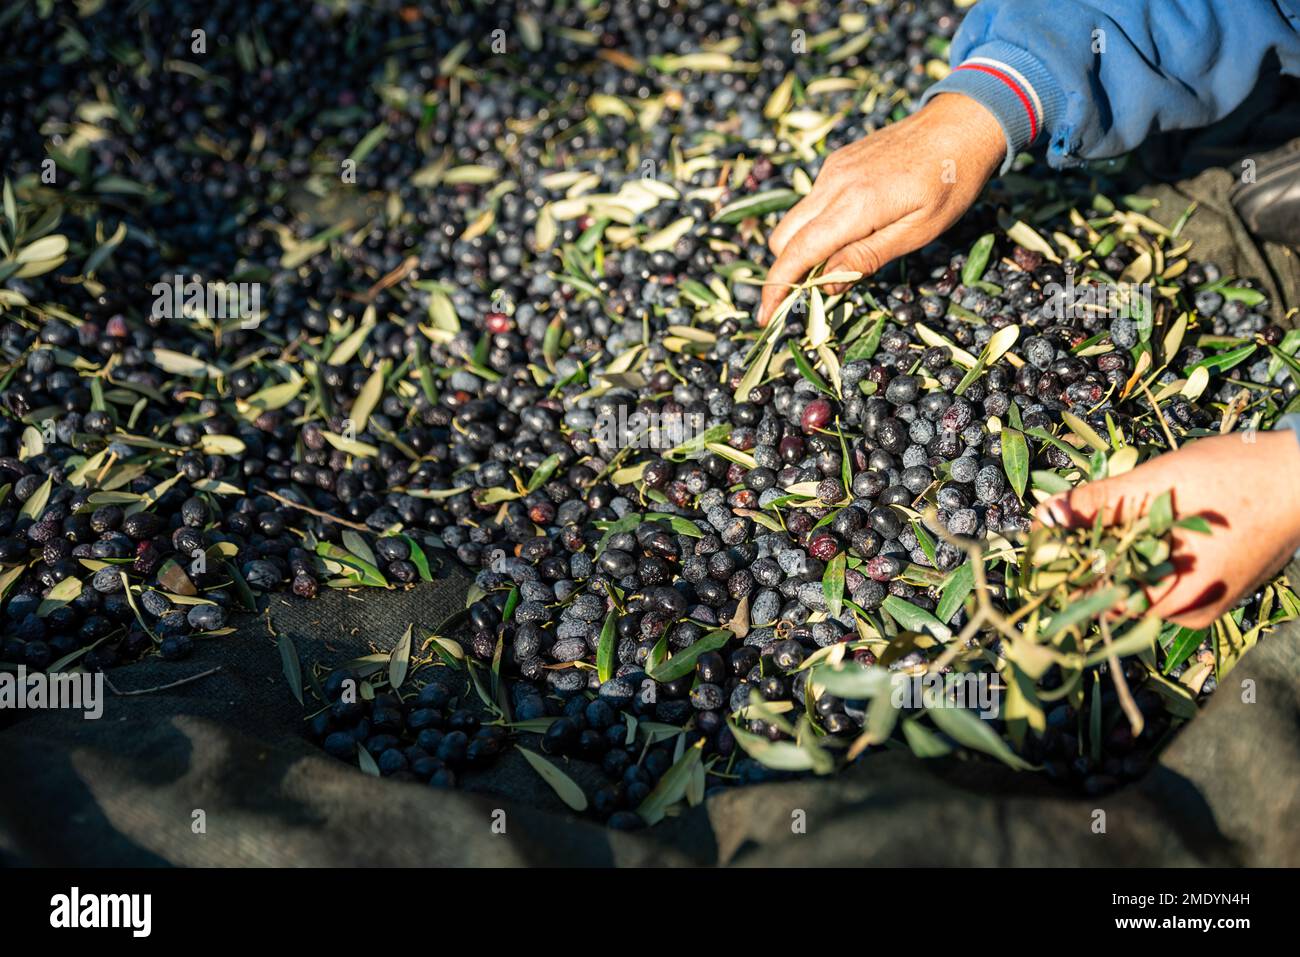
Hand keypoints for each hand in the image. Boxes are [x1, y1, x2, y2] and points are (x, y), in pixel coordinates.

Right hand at [758, 93, 1004, 325]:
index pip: (798, 253)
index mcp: (855, 205)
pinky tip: (852, 230)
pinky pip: (812, 202)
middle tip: (813, 294)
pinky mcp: (838, 162)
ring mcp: (833, 170)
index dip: (776, 288)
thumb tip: (825, 284)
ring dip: (804, 248)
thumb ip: (868, 256)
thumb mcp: (919, 231)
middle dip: (788, 271)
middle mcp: (833, 184)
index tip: (765, 317)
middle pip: (784, 239)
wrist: (962, 121)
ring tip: (840, 262)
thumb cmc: (951, 181)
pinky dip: (818, 225)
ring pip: (795, 220)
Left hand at [1034, 431, 1299, 628]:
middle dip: (1081, 561)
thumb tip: (1045, 515)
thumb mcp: (1161, 482)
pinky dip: (1141, 558)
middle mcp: (1187, 614)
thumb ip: (1101, 503)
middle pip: (1112, 596)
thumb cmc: (1238, 476)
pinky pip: (1161, 581)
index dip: (1060, 569)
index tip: (1038, 541)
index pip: (1094, 599)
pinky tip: (1131, 530)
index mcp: (1174, 599)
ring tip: (1089, 524)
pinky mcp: (1212, 591)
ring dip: (1110, 558)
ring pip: (1135, 587)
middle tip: (1058, 526)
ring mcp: (1202, 605)